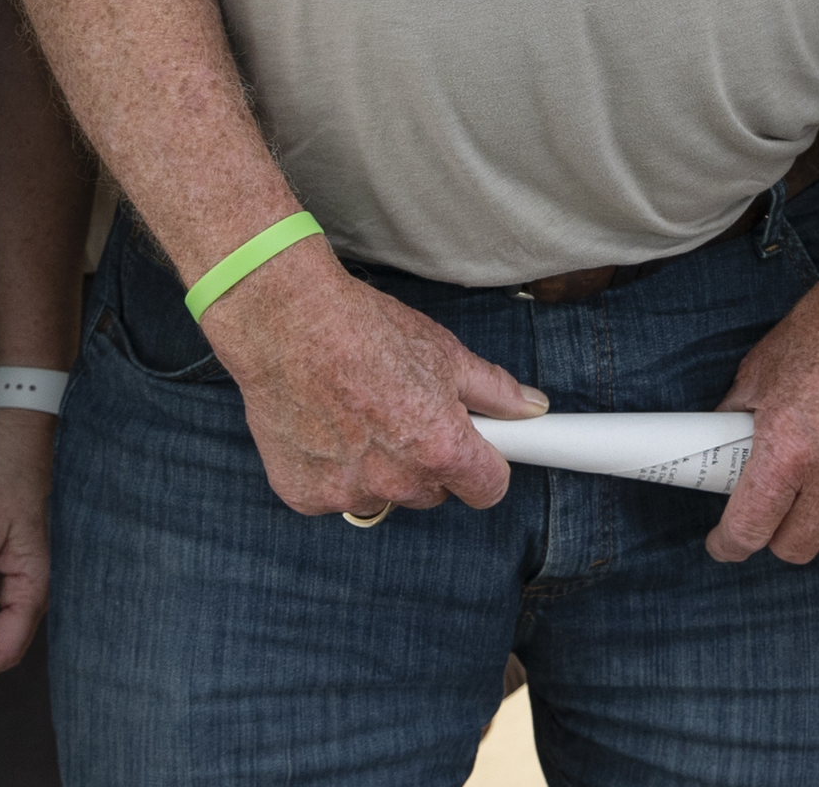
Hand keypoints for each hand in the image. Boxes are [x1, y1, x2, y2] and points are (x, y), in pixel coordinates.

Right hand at [198, 246, 539, 518]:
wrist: (286, 322)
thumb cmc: (363, 330)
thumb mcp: (443, 352)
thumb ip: (494, 390)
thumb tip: (532, 407)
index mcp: (440, 448)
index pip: (487, 489)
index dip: (485, 467)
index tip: (477, 451)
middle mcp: (396, 482)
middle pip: (432, 491)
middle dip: (427, 460)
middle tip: (404, 412)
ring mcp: (348, 492)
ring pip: (382, 495)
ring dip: (377, 469)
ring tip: (357, 413)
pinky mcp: (305, 496)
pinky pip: (334, 494)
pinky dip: (332, 470)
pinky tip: (323, 426)